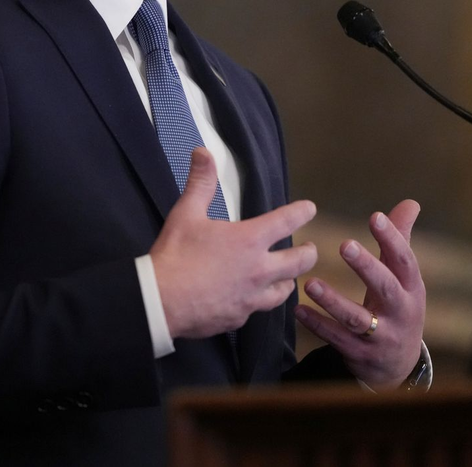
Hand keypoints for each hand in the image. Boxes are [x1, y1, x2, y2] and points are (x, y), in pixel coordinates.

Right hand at [151, 147, 318, 338]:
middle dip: (308, 253)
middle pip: (299, 262)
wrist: (161, 302)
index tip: (310, 209)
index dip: (302, 212)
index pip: (287, 221)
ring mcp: (252, 297)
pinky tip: (253, 299)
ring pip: (284, 290)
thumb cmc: (175, 255)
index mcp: (250, 240)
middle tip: (310, 249)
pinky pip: (258, 309)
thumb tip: (203, 153)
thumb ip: (200, 182)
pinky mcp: (240, 318)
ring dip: (289, 280)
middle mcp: (259, 270)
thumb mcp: (186, 213)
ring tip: (288, 277)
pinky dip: (260, 301)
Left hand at [294, 200, 425, 389]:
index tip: (375, 217)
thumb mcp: (404, 278)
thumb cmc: (398, 307)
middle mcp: (400, 312)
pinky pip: (337, 339)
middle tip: (344, 245)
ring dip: (332, 301)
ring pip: (356, 318)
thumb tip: (411, 202)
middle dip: (366, 267)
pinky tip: (298, 310)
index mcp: (411, 288)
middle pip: (385, 288)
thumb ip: (401, 240)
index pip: (405, 260)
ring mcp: (381, 336)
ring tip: (310, 283)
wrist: (398, 365)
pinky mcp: (360, 354)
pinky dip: (317, 325)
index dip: (392, 239)